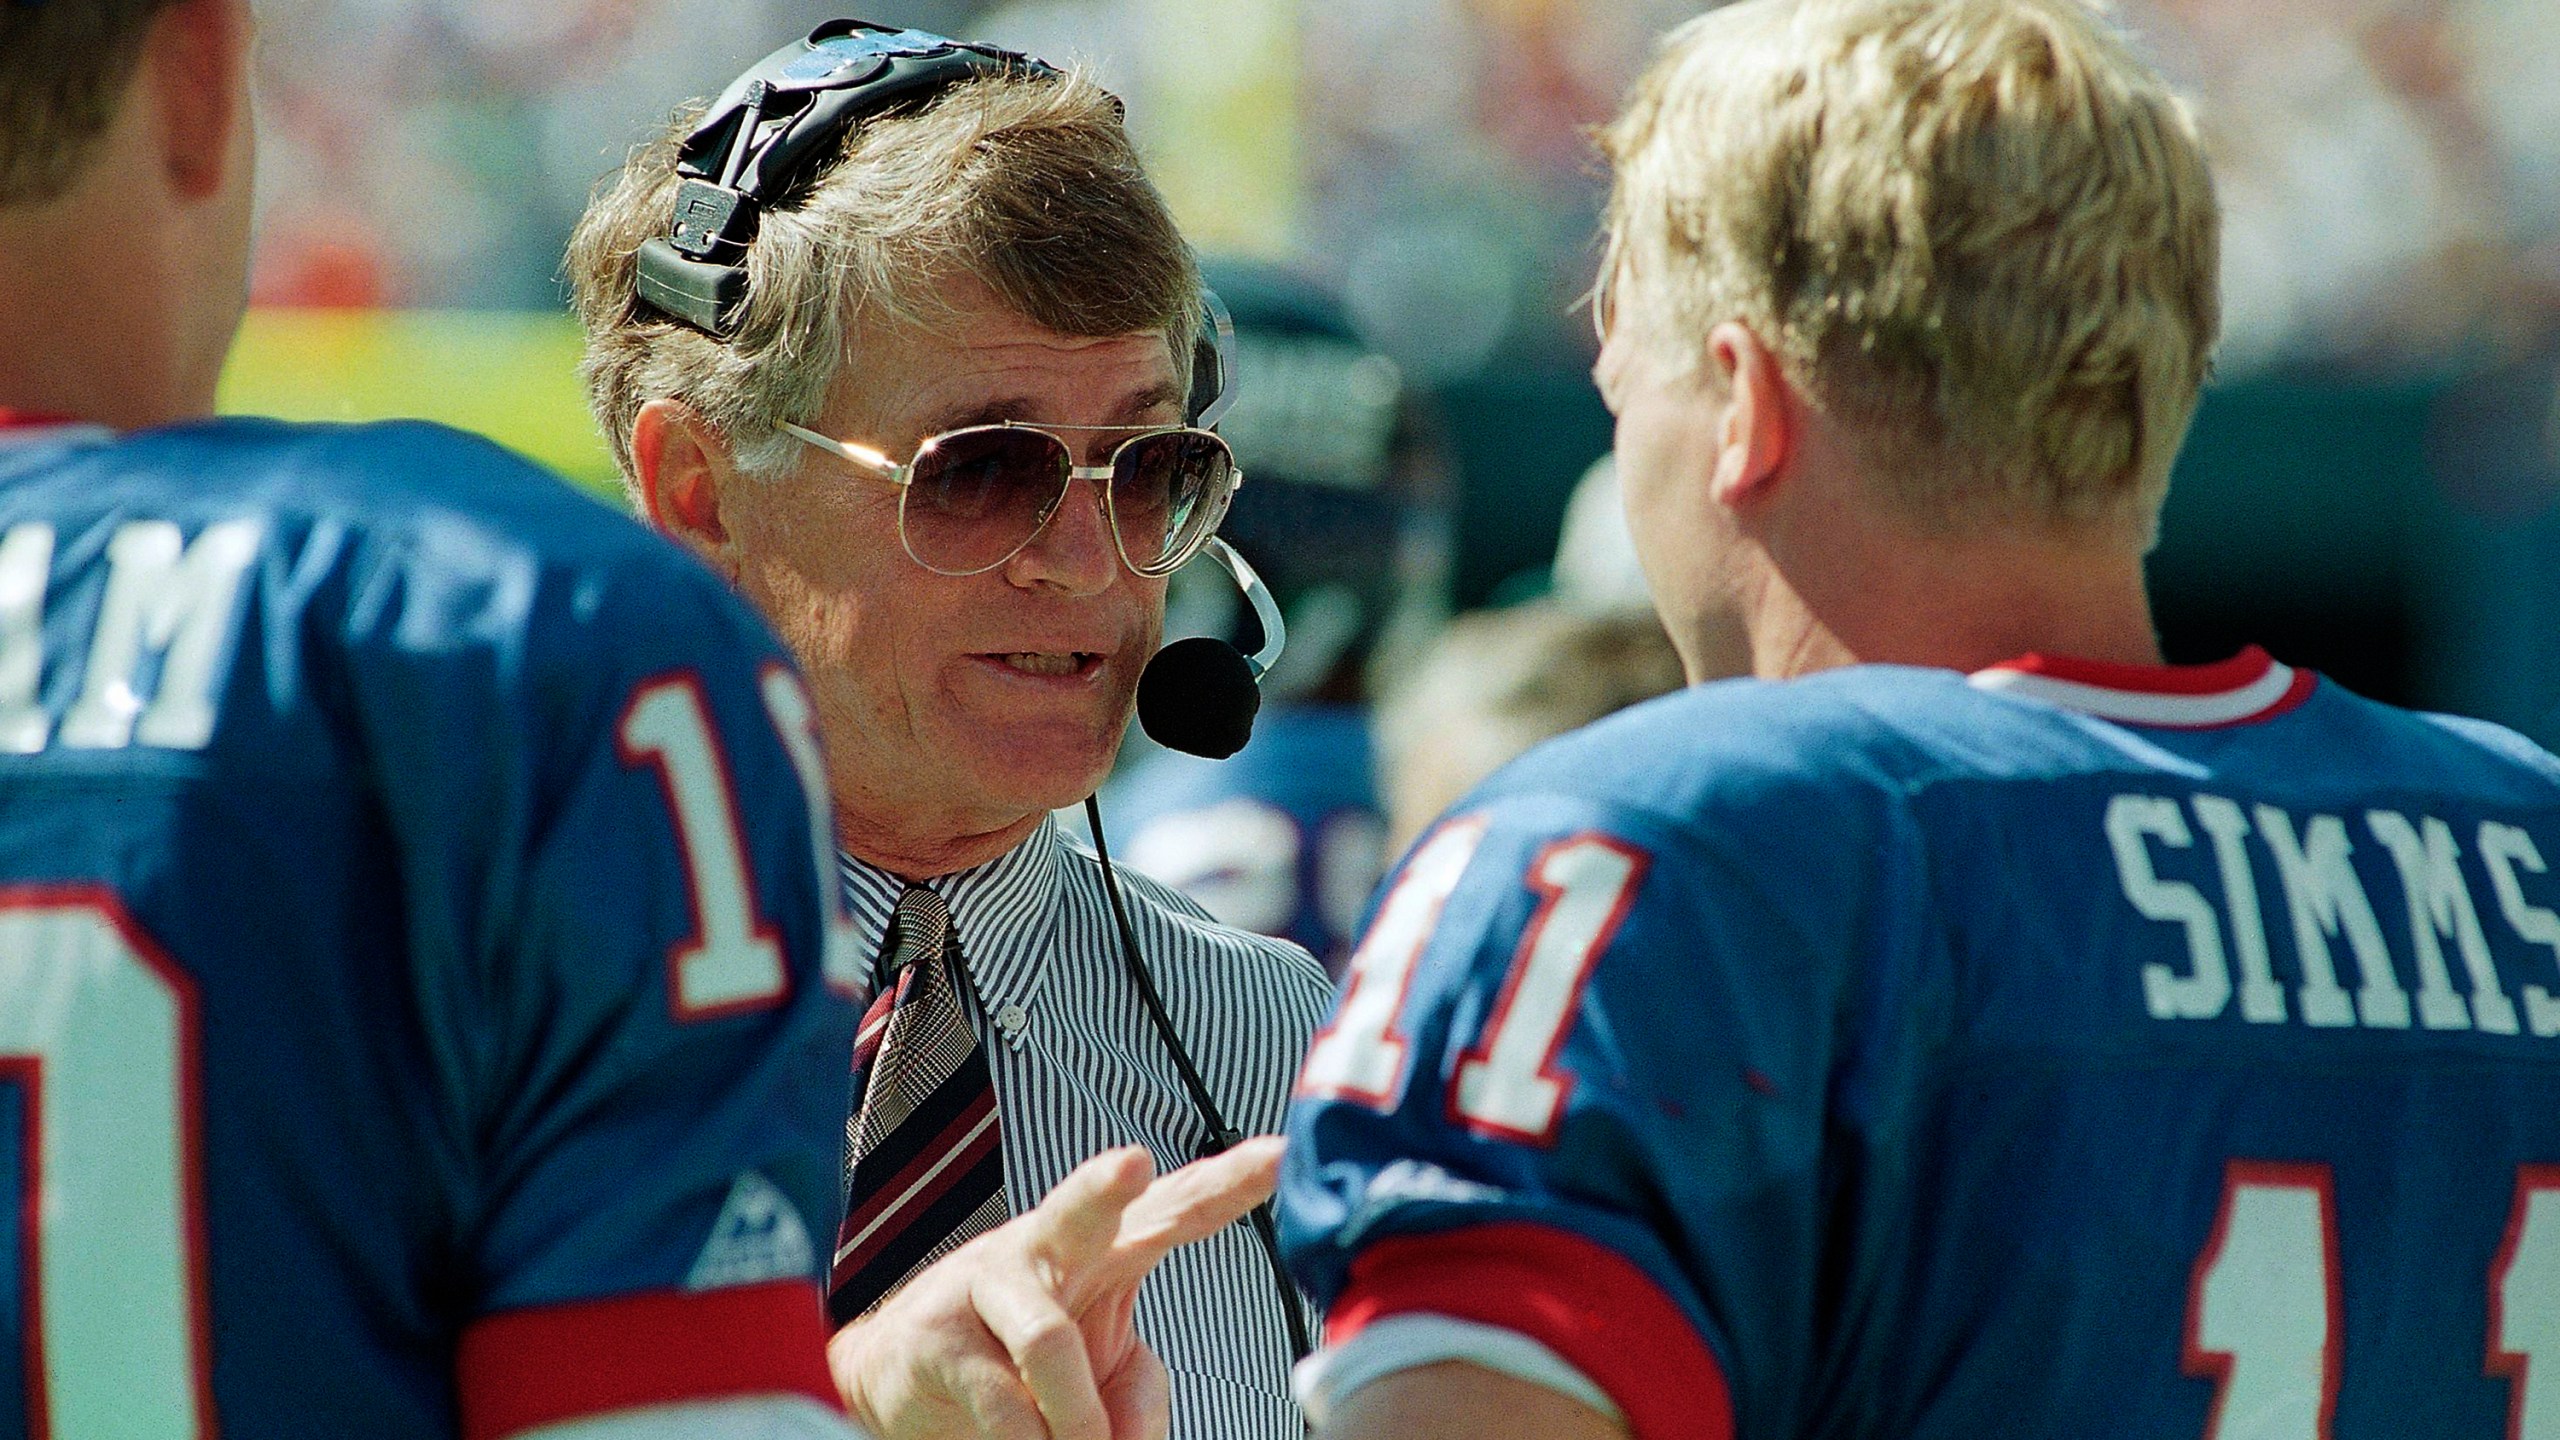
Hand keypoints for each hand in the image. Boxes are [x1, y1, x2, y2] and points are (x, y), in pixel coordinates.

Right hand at [829, 1136, 1284, 1439]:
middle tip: (1131, 1165)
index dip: (1227, 1181)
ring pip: (1047, 1343)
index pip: (1174, 1207)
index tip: (1280, 1155)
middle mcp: (1044, 1249)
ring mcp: (984, 1287)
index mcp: (1103, 1245)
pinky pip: (1002, 1404)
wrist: (894, 1376)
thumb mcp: (1099, 1376)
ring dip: (1078, 1419)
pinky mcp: (937, 1339)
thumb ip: (1139, 1400)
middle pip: (1080, 1208)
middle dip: (1105, 1186)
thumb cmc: (1016, 1359)